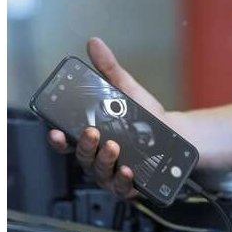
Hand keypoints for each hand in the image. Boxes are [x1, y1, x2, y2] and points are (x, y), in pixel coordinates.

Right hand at [46, 37, 167, 199]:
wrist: (176, 136)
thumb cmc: (146, 118)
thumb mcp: (127, 90)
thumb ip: (109, 69)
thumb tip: (94, 44)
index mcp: (92, 136)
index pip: (68, 141)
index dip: (58, 139)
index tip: (56, 131)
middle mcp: (98, 157)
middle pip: (83, 156)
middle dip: (85, 145)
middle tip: (93, 133)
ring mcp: (112, 173)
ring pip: (100, 172)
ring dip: (104, 159)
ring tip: (113, 146)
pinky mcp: (130, 185)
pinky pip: (122, 187)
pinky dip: (123, 180)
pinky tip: (128, 169)